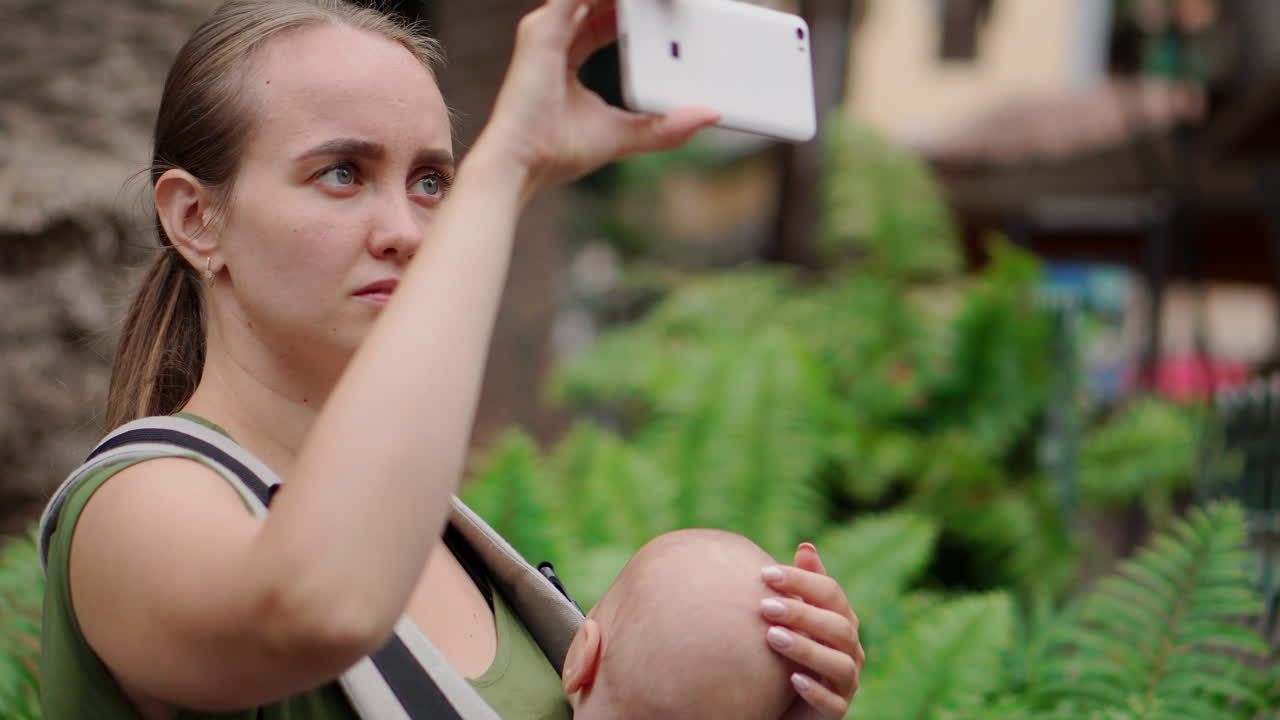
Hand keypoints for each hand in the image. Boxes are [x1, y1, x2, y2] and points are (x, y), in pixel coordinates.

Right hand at [474, 0, 718, 197]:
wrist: (523, 164)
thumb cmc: (558, 152)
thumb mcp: (625, 135)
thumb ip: (664, 125)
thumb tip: (709, 115)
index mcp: (567, 54)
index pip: (607, 19)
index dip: (637, 12)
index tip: (670, 13)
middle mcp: (554, 35)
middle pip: (601, 0)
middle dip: (636, 3)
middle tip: (673, 4)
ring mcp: (546, 27)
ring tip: (667, 0)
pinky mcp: (543, 29)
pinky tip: (643, 1)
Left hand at [760, 543, 864, 718]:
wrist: (789, 703)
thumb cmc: (793, 652)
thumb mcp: (798, 617)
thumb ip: (804, 586)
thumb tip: (806, 545)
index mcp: (842, 620)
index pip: (831, 592)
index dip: (801, 580)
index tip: (764, 573)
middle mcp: (851, 649)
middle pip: (837, 625)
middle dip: (802, 613)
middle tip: (765, 606)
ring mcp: (846, 682)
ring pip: (838, 664)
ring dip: (807, 649)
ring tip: (773, 638)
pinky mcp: (837, 711)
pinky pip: (833, 703)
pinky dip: (815, 690)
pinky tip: (792, 679)